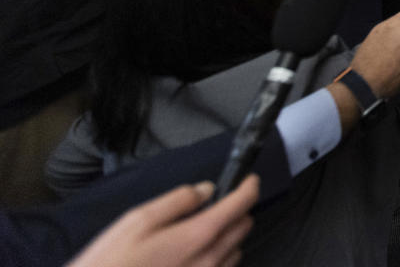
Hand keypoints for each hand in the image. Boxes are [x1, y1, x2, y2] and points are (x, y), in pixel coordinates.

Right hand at [68, 175, 258, 266]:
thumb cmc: (112, 262)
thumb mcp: (138, 220)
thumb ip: (178, 200)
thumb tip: (207, 190)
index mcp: (198, 236)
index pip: (240, 205)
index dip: (248, 187)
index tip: (248, 179)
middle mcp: (211, 261)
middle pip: (243, 227)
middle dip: (237, 211)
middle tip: (216, 204)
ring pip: (236, 250)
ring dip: (228, 236)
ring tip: (201, 232)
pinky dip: (219, 258)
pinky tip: (195, 257)